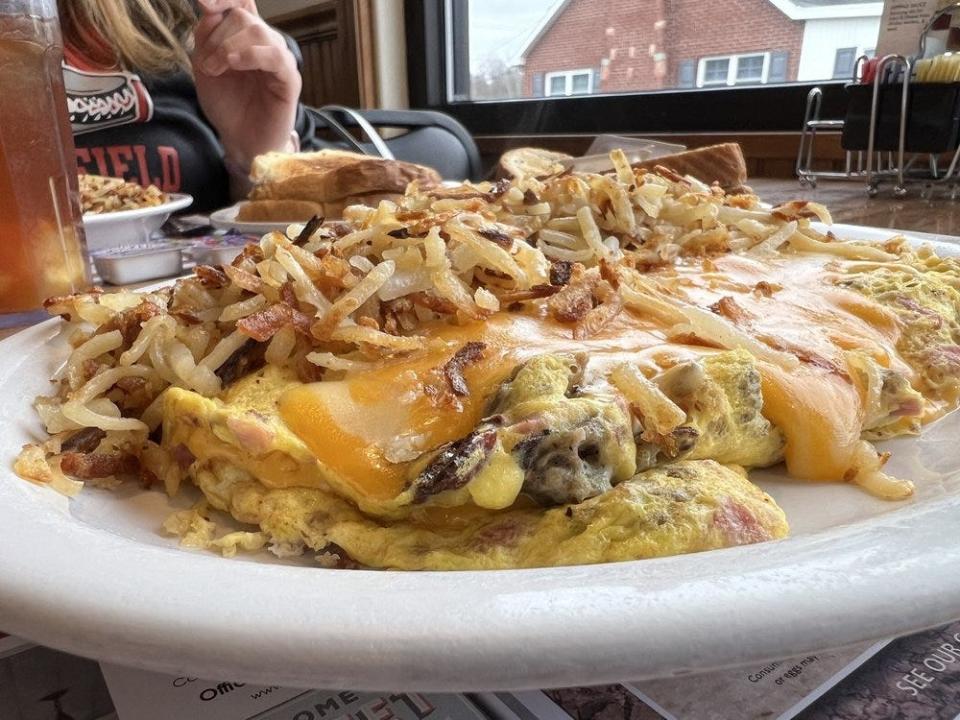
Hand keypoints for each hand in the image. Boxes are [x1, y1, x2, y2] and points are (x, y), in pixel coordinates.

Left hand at [192, 0, 301, 168]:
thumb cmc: (227, 107)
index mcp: (244, 37)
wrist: (241, 142)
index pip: (241, 3)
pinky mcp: (290, 79)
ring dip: (228, 47)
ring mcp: (279, 60)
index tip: (203, 3)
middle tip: (206, 65)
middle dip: (217, 37)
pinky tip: (235, 64)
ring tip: (216, 70)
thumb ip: (206, 37)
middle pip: (243, 17)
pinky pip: (275, 55)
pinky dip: (251, 55)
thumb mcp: (205, 67)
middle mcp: (265, 44)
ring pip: (257, 31)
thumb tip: (210, 10)